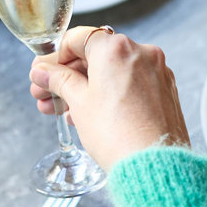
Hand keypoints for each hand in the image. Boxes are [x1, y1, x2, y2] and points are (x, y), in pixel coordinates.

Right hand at [29, 26, 188, 170]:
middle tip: (46, 93)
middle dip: (66, 76)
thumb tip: (44, 72)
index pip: (78, 38)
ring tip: (60, 110)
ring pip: (111, 73)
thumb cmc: (118, 135)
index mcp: (117, 48)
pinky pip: (128, 85)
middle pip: (94, 56)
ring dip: (84, 88)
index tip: (43, 71)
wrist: (153, 167)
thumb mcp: (79, 103)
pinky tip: (87, 114)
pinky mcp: (164, 92)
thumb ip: (58, 80)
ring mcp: (156, 72)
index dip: (55, 56)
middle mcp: (141, 53)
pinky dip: (107, 94)